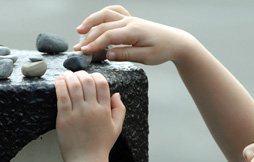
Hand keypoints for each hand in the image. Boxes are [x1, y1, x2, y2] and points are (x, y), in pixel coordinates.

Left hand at [55, 70, 125, 161]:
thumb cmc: (101, 146)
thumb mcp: (116, 128)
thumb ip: (119, 109)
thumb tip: (116, 94)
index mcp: (105, 110)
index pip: (102, 83)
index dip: (96, 76)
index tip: (91, 77)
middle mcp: (92, 109)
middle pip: (87, 81)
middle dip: (81, 73)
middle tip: (77, 75)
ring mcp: (77, 113)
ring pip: (73, 85)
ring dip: (69, 76)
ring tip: (67, 75)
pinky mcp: (64, 118)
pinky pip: (61, 96)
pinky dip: (59, 85)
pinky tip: (59, 81)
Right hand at [73, 5, 195, 64]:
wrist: (175, 41)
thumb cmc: (162, 50)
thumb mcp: (146, 57)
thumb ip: (126, 55)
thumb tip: (108, 55)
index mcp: (134, 31)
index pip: (109, 36)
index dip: (94, 44)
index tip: (83, 52)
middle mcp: (130, 22)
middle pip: (103, 26)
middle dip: (88, 37)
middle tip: (77, 49)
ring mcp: (129, 19)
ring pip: (106, 15)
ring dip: (91, 21)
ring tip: (79, 31)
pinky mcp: (130, 20)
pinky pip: (113, 12)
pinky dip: (102, 15)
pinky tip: (95, 22)